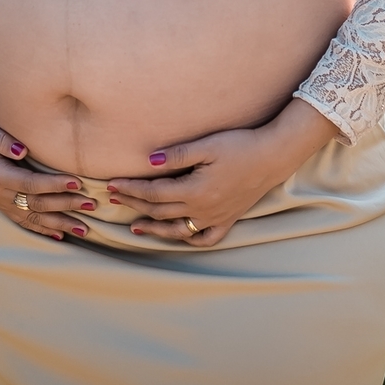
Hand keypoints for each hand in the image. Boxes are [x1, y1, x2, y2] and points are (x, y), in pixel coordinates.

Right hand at [0, 84, 96, 242]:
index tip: (77, 182)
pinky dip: (43, 229)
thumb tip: (23, 150)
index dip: (54, 185)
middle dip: (65, 206)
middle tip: (91, 205)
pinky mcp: (2, 203)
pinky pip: (24, 220)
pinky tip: (60, 235)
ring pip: (33, 217)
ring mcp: (1, 201)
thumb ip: (3, 140)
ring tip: (84, 228)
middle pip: (37, 204)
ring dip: (59, 223)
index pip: (30, 184)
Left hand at [107, 99, 340, 247]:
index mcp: (194, 191)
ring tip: (135, 228)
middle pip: (160, 211)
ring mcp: (215, 218)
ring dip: (154, 229)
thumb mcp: (207, 145)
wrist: (273, 156)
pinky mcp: (228, 219)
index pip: (154, 193)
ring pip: (178, 230)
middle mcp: (202, 210)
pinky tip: (179, 235)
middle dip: (135, 205)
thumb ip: (176, 155)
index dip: (131, 189)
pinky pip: (205, 238)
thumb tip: (148, 162)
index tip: (112, 184)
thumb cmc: (240, 145)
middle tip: (114, 199)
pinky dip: (188, 239)